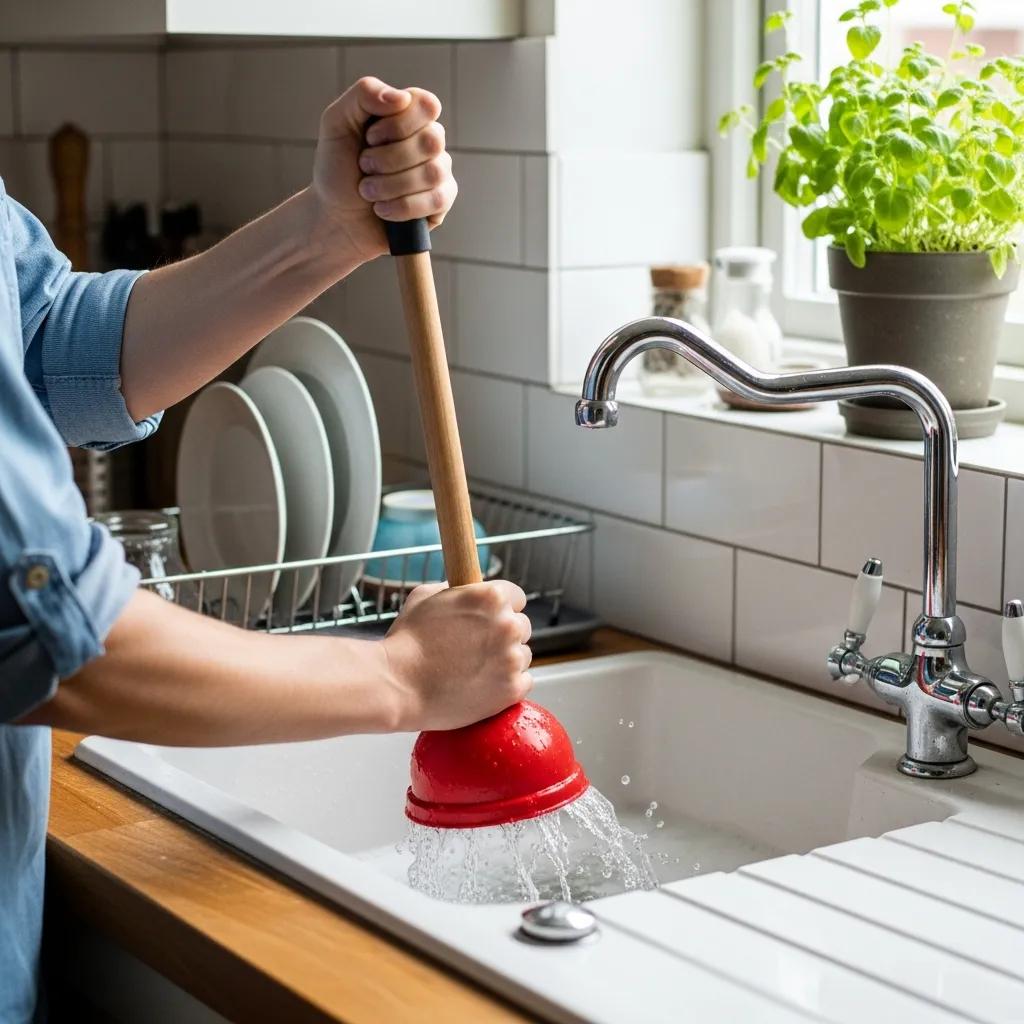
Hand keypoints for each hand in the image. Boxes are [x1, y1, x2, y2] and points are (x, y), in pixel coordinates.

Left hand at [312, 76, 456, 262]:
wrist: (335, 217)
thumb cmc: (337, 169)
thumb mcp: (337, 122)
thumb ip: (364, 94)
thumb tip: (402, 98)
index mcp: (409, 116)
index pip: (427, 105)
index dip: (398, 124)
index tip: (370, 138)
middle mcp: (428, 141)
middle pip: (431, 140)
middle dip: (389, 159)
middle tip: (364, 167)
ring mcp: (438, 172)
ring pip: (433, 172)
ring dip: (390, 185)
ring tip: (367, 192)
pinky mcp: (441, 203)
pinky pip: (437, 200)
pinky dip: (402, 207)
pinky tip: (383, 210)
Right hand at [381, 581, 532, 731]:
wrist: (397, 685)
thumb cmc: (406, 641)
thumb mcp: (426, 596)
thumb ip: (455, 590)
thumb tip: (465, 591)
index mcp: (491, 597)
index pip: (517, 597)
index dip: (502, 608)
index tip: (491, 618)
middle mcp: (507, 625)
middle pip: (522, 626)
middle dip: (503, 635)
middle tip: (478, 647)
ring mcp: (512, 658)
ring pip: (523, 655)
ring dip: (506, 660)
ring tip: (475, 669)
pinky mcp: (512, 688)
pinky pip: (523, 682)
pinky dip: (507, 685)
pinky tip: (483, 685)